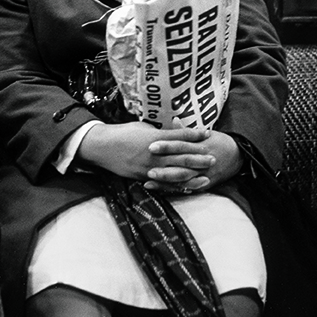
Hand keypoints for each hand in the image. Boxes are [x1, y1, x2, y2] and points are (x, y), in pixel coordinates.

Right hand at [76, 121, 214, 181]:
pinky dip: (177, 187)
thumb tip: (171, 132)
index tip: (208, 133)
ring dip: (193, 175)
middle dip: (199, 157)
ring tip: (207, 176)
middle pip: (181, 156)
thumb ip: (159, 132)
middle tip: (214, 158)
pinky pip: (163, 184)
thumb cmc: (122, 133)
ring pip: (175, 173)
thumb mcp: (142, 128)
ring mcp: (149, 167)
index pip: (179, 136)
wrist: (102, 146)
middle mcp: (154, 154)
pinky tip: (188, 189)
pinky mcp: (143, 177)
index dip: (195, 135)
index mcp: (155, 138)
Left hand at [143, 129, 241, 194]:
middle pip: (181, 165)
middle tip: (147, 168)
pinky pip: (188, 189)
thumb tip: (174, 120)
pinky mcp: (204, 184)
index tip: (151, 146)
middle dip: (164, 168)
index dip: (166, 146)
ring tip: (149, 181)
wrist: (238, 155)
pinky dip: (174, 190)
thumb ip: (187, 131)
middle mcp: (202, 161)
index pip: (181, 145)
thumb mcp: (205, 133)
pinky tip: (160, 190)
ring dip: (166, 181)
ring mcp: (203, 174)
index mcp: (200, 146)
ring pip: (183, 179)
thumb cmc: (218, 142)